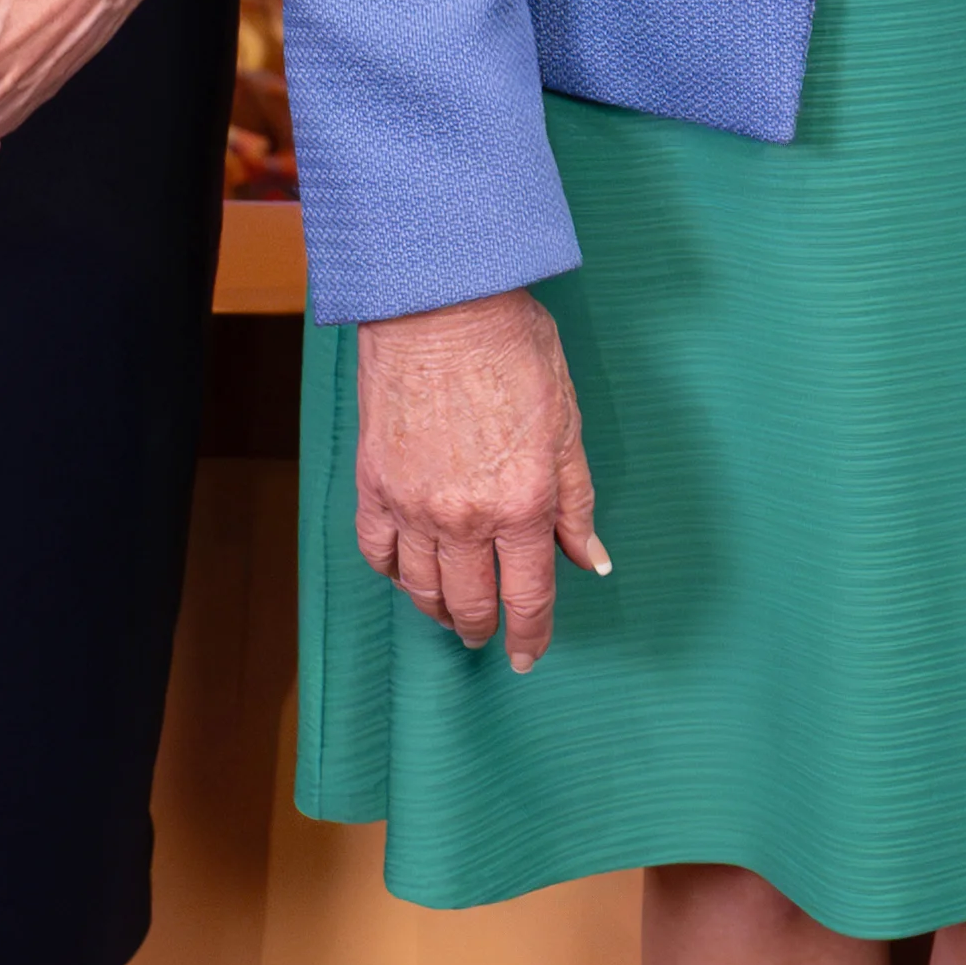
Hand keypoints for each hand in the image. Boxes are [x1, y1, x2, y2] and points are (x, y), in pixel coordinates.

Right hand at [357, 290, 611, 668]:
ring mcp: (413, 505)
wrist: (442, 308)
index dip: (532, 634)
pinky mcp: (374, 486)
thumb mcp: (567, 424)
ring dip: (440, 610)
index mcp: (522, 504)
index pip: (529, 595)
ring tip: (452, 616)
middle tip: (488, 639)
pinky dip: (394, 573)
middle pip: (472, 602)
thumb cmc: (515, 352)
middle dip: (484, 629)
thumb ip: (576, 501)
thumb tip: (591, 560)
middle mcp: (465, 517)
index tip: (530, 656)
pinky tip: (407, 575)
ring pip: (422, 587)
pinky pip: (379, 553)